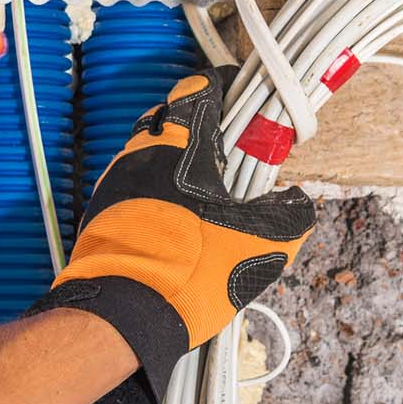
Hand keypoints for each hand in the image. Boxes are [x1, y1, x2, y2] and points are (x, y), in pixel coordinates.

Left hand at [31, 68, 315, 403]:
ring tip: (209, 200)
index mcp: (179, 142)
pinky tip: (180, 226)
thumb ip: (290, 214)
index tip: (247, 111)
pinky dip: (158, 196)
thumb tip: (300, 202)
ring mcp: (114, 181)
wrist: (125, 315)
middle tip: (234, 161)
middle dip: (204, 135)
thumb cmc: (192, 270)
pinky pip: (136, 189)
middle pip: (175, 120)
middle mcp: (139, 151)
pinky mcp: (102, 211)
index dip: (228, 94)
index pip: (200, 88)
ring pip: (152, 155)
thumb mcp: (263, 243)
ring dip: (180, 168)